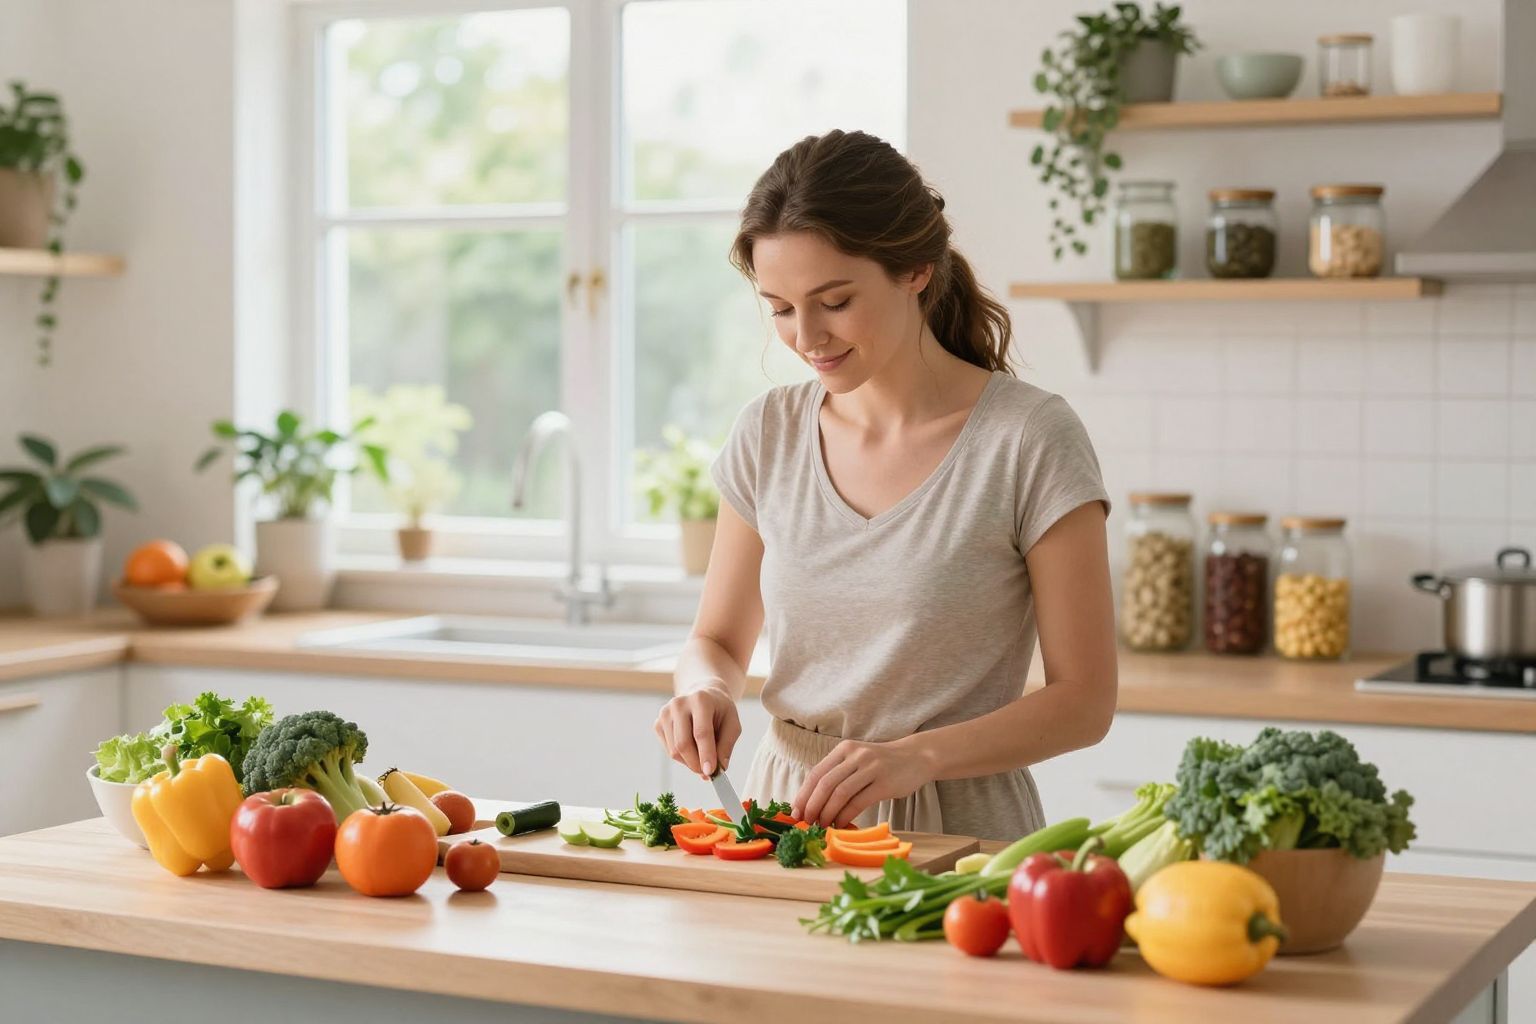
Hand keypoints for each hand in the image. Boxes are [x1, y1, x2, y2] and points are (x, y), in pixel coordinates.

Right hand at [654, 687, 741, 780]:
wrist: (703, 696)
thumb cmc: (720, 711)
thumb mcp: (732, 724)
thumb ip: (726, 746)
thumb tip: (719, 769)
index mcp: (700, 700)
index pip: (701, 732)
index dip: (706, 754)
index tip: (710, 772)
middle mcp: (679, 704)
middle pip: (683, 744)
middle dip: (696, 764)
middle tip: (708, 773)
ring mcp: (665, 713)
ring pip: (674, 751)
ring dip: (690, 762)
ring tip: (703, 757)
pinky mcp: (658, 723)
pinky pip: (669, 750)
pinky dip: (682, 758)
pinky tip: (692, 748)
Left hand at [792, 736, 932, 827]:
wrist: (917, 756)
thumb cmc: (882, 764)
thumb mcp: (858, 760)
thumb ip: (838, 774)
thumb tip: (813, 802)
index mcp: (844, 750)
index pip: (816, 773)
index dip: (804, 795)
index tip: (796, 813)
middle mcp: (856, 755)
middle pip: (825, 783)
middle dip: (812, 806)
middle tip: (806, 823)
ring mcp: (871, 768)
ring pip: (840, 793)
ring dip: (827, 813)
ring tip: (823, 826)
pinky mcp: (884, 783)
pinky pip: (859, 802)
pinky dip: (846, 816)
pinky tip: (841, 824)